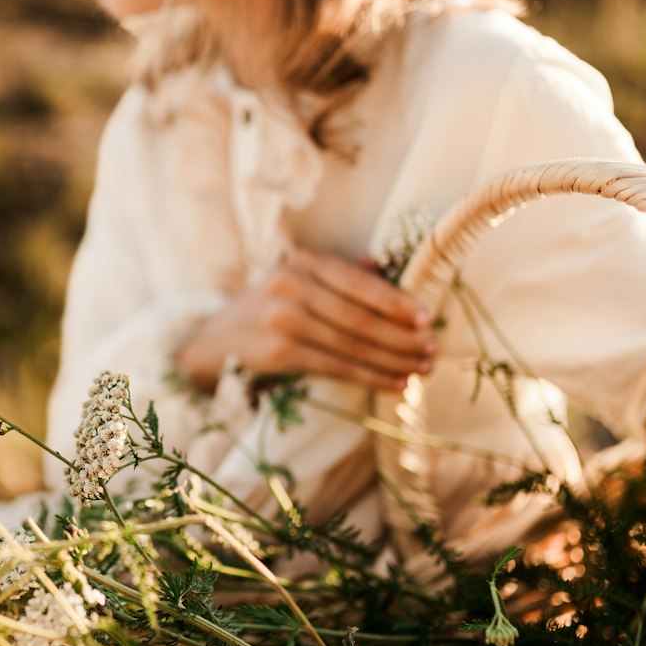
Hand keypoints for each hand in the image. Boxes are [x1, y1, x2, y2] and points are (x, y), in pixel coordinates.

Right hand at [174, 248, 434, 393]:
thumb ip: (337, 274)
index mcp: (302, 262)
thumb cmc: (266, 308)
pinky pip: (335, 367)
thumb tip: (383, 265)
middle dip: (401, 336)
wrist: (213, 340)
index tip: (425, 318)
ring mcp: (282, 319)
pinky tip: (394, 384)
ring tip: (421, 369)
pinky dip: (369, 377)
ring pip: (351, 344)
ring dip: (393, 359)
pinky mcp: (277, 352)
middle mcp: (290, 286)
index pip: (358, 282)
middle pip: (359, 316)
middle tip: (432, 349)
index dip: (395, 301)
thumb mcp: (296, 279)